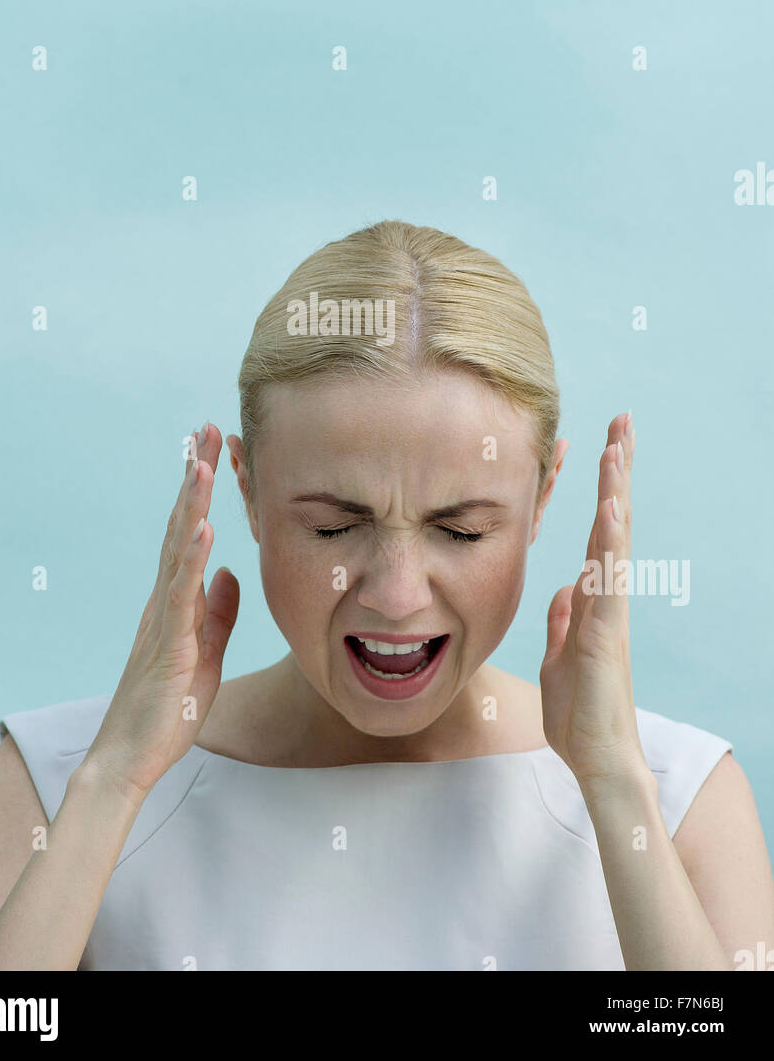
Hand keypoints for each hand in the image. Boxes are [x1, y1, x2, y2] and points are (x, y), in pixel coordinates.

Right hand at [86, 422, 239, 799]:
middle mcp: (164, 599)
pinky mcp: (168, 642)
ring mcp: (163, 617)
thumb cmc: (166, 710)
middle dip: (195, 476)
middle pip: (180, 524)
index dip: (201, 490)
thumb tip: (228, 573)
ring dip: (191, 503)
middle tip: (206, 429)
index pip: (189, 531)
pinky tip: (201, 527)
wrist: (131, 757)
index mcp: (175, 600)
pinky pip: (180, 593)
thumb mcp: (206, 652)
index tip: (214, 448)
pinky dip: (190, 557)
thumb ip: (216, 613)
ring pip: (176, 548)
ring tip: (203, 460)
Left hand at [540, 412, 646, 787]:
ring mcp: (611, 613)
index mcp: (594, 598)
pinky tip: (612, 509)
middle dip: (617, 470)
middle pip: (615, 521)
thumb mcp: (558, 655)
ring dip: (616, 491)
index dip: (603, 487)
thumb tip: (565, 590)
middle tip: (622, 419)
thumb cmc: (580, 713)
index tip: (604, 443)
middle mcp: (608, 597)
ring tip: (617, 445)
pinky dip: (611, 543)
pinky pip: (609, 580)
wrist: (597, 761)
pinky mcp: (606, 634)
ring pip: (615, 541)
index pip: (599, 530)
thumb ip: (563, 620)